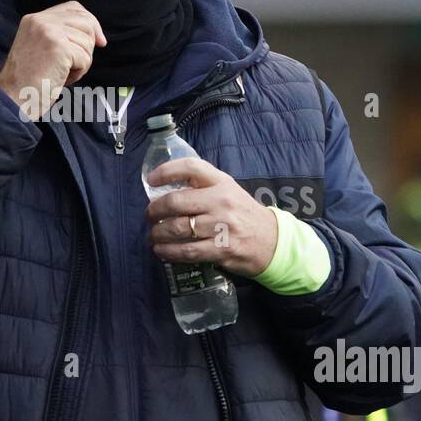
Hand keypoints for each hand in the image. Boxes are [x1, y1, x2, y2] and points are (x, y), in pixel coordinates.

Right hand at [0, 2, 106, 119]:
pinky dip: (79, 73)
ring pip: (87, 42)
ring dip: (82, 62)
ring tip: (62, 73)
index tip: (99, 41)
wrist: (13, 98)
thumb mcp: (40, 48)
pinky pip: (85, 58)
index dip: (90, 22)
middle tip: (74, 64)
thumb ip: (60, 35)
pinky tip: (62, 79)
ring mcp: (49, 32)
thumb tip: (95, 34)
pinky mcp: (59, 47)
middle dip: (88, 45)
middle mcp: (41, 21)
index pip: (73, 7)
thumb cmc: (28, 81)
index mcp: (34, 19)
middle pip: (86, 22)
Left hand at [144, 158, 278, 277]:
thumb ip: (202, 186)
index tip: (151, 180)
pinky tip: (161, 251)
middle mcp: (221, 201)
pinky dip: (168, 252)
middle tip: (149, 216)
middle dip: (154, 211)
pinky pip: (186, 251)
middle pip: (176, 202)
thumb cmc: (243, 214)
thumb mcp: (228, 191)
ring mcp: (222, 226)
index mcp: (222, 182)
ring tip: (153, 235)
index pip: (191, 168)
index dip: (166, 171)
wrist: (271, 241)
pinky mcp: (221, 249)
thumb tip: (166, 189)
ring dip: (157, 234)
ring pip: (177, 228)